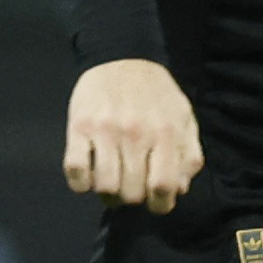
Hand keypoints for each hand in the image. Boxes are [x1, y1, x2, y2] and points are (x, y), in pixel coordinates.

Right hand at [62, 57, 203, 211]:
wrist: (122, 57)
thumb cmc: (157, 94)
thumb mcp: (183, 118)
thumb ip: (188, 154)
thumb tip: (180, 189)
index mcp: (166, 134)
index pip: (163, 187)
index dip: (161, 205)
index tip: (157, 204)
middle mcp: (136, 134)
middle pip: (132, 192)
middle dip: (133, 198)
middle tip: (132, 189)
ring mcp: (105, 131)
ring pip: (104, 186)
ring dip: (108, 194)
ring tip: (111, 185)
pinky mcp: (78, 127)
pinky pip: (75, 170)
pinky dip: (80, 183)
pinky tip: (89, 176)